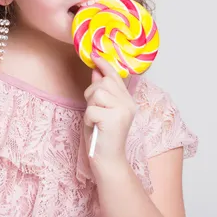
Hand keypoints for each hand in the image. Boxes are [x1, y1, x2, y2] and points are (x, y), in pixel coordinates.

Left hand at [83, 53, 136, 168]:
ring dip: (90, 106)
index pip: (116, 76)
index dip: (104, 65)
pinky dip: (88, 119)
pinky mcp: (114, 119)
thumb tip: (95, 70)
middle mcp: (128, 103)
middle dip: (91, 94)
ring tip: (95, 120)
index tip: (94, 56)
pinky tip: (95, 128)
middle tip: (94, 111)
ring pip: (97, 93)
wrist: (108, 160)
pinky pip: (91, 109)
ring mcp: (123, 110)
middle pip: (103, 82)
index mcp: (127, 100)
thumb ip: (100, 91)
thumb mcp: (100, 110)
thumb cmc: (102, 136)